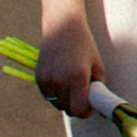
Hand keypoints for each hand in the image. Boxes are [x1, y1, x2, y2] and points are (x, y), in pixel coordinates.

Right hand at [33, 0, 104, 115]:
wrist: (62, 25)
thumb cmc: (84, 45)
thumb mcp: (97, 65)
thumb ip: (97, 88)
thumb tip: (95, 106)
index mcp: (78, 77)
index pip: (79, 110)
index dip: (86, 112)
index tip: (90, 106)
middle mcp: (60, 80)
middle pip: (68, 110)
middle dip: (77, 106)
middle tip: (83, 95)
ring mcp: (47, 80)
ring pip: (57, 104)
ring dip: (65, 100)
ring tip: (72, 85)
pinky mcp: (39, 78)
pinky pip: (48, 96)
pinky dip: (56, 93)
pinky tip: (61, 79)